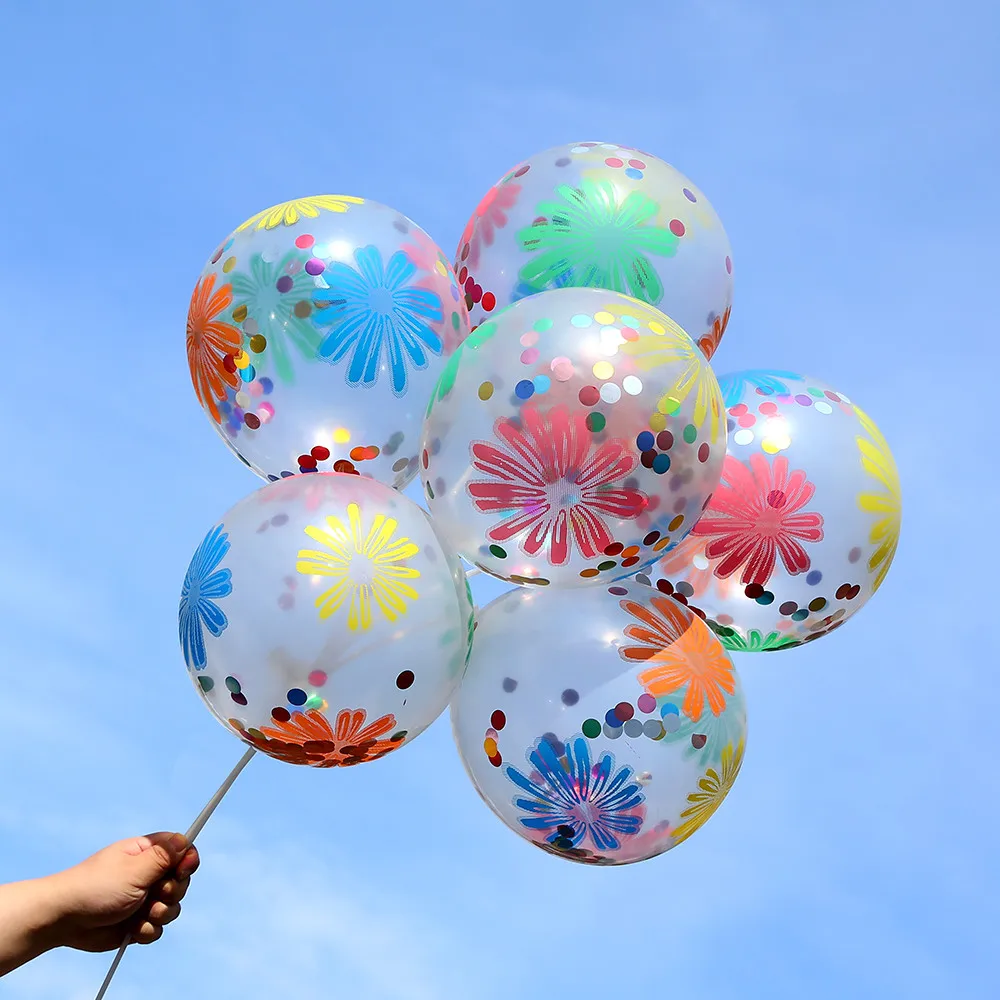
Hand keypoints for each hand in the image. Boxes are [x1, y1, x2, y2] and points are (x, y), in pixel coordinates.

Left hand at [52, 832, 199, 951]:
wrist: (64, 920)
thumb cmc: (95, 887)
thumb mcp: (134, 869)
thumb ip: (163, 857)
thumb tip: (185, 839)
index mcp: (147, 854)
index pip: (181, 851)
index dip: (187, 860)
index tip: (183, 870)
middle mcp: (148, 875)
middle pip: (181, 881)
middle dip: (172, 892)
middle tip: (154, 894)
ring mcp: (143, 899)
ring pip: (172, 907)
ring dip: (159, 913)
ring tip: (140, 913)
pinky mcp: (137, 922)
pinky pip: (158, 928)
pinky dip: (147, 930)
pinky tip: (131, 927)